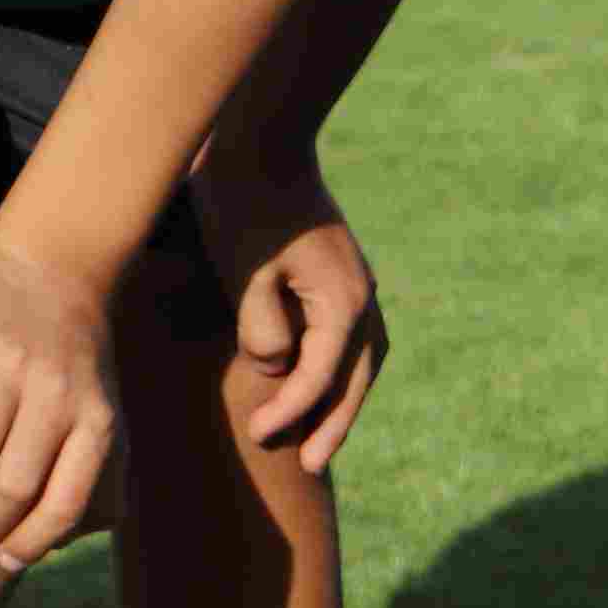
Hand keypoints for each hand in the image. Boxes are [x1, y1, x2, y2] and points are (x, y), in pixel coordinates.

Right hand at [0, 233, 116, 571]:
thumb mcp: (105, 419)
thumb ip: (98, 479)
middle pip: (11, 483)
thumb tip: (61, 542)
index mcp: (94, 422)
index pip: (65, 503)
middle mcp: (54, 393)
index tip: (4, 560)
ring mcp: (4, 363)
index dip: (30, 543)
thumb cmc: (73, 367)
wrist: (53, 275)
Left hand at [188, 153, 383, 470]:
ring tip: (319, 435)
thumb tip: (278, 369)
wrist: (261, 141)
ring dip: (341, 402)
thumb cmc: (244, 202)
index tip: (260, 437)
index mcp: (345, 300)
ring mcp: (358, 287)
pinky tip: (315, 382)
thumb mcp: (243, 269)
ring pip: (361, 363)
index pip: (321, 376)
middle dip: (334, 425)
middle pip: (357, 380)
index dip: (291, 412)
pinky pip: (349, 340)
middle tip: (311, 466)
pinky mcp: (342, 277)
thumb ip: (263, 329)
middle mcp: (364, 298)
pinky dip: (337, 370)